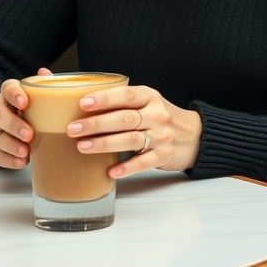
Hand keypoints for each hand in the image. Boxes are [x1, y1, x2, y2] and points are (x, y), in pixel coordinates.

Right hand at [0, 67, 51, 168]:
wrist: (14, 121)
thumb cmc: (29, 107)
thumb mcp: (36, 94)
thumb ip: (42, 84)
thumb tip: (45, 73)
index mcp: (8, 94)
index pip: (7, 89)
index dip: (14, 94)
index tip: (25, 101)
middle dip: (14, 125)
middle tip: (29, 133)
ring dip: (11, 145)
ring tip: (25, 151)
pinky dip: (9, 160)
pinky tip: (21, 162)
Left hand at [66, 84, 201, 178]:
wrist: (193, 135)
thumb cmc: (161, 117)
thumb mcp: (147, 102)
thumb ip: (124, 103)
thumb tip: (84, 107)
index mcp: (149, 97)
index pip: (126, 95)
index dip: (104, 99)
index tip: (83, 103)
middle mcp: (156, 115)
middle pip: (124, 118)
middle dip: (96, 124)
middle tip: (73, 128)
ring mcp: (161, 136)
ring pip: (130, 139)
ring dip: (104, 143)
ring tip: (83, 146)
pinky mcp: (163, 155)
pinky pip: (143, 162)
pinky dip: (127, 168)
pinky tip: (112, 171)